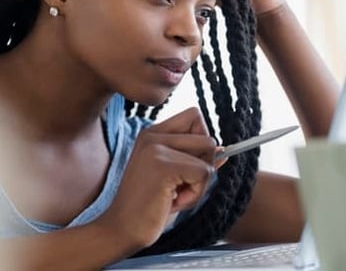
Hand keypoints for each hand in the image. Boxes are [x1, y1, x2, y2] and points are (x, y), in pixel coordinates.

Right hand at [97, 108, 220, 249]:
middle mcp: (153, 135)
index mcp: (152, 133)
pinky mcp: (163, 166)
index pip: (194, 116)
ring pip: (209, 155)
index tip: (186, 166)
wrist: (122, 229)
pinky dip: (195, 194)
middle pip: (207, 137)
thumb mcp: (174, 177)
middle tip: (179, 187)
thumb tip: (224, 150)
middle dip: (204, 167)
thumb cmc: (149, 206)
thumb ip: (196, 160)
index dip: (201, 142)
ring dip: (200, 183)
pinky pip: (204, 173)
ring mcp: (156, 148)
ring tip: (174, 195)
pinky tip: (172, 202)